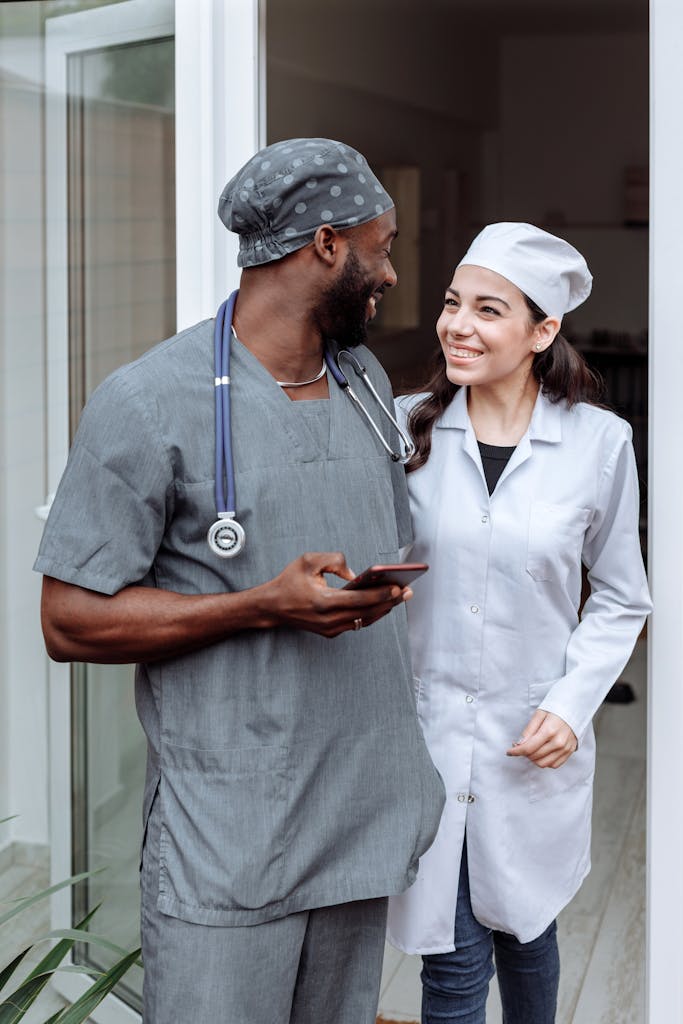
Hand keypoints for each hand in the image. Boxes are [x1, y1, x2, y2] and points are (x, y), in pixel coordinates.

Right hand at [263, 551, 409, 637]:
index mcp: (324, 602)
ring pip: (365, 620)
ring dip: (384, 609)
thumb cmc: (290, 581)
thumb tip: (356, 574)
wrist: (272, 607)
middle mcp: (329, 620)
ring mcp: (330, 629)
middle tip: (408, 591)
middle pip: (368, 612)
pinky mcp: (330, 632)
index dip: (382, 594)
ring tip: (401, 597)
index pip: (360, 600)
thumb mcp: (309, 560)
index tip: (399, 587)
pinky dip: (372, 614)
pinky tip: (384, 604)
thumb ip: (335, 560)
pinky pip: (357, 623)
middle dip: (390, 602)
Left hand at [506, 710, 577, 768]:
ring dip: (533, 759)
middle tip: (521, 746)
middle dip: (524, 754)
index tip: (509, 751)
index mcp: (549, 730)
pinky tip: (542, 752)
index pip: (528, 748)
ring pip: (543, 764)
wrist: (575, 709)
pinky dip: (545, 761)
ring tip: (531, 749)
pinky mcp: (570, 752)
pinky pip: (554, 765)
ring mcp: (565, 749)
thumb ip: (528, 730)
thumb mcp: (539, 714)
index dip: (516, 751)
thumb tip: (519, 744)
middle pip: (535, 757)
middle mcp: (559, 742)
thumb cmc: (555, 710)